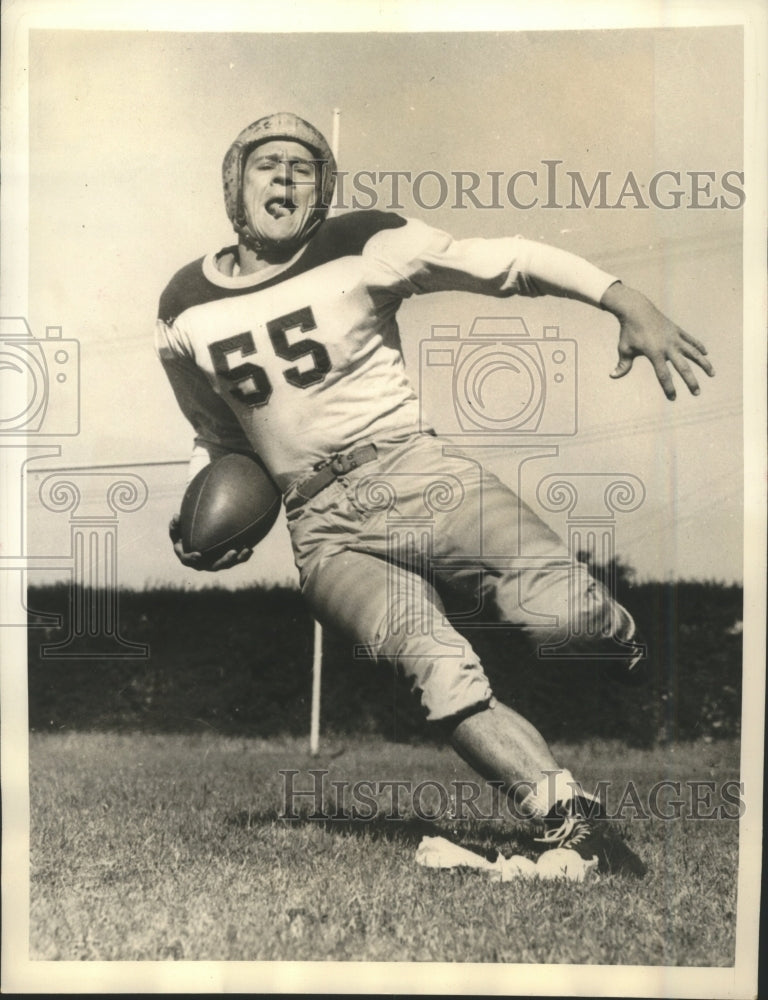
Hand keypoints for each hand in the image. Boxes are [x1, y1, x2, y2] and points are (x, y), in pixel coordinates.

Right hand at [168, 515, 252, 571]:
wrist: (195, 540)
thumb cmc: (183, 535)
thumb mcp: (177, 530)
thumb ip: (176, 525)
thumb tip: (176, 516)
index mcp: (187, 557)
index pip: (188, 560)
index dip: (192, 558)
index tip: (198, 554)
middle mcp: (202, 564)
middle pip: (214, 566)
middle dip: (224, 560)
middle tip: (233, 552)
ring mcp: (214, 563)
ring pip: (227, 564)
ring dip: (237, 559)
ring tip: (246, 550)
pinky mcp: (224, 560)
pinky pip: (235, 560)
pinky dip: (243, 556)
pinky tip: (250, 549)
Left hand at [601, 283, 714, 399]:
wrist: (636, 309)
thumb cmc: (628, 331)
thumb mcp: (624, 348)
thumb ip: (623, 365)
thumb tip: (613, 375)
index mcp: (654, 352)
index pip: (663, 374)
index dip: (668, 388)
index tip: (673, 398)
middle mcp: (667, 346)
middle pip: (683, 367)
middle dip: (691, 381)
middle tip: (697, 393)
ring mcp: (674, 337)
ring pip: (693, 352)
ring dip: (704, 363)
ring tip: (712, 374)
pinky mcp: (677, 330)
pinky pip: (691, 340)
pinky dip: (699, 347)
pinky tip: (706, 354)